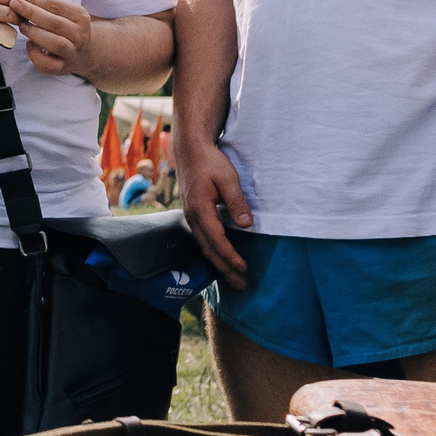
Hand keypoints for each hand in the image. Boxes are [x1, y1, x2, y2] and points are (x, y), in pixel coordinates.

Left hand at [10, 0, 92, 76]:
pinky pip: (49, 64)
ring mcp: (73, 53)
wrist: (83, 53)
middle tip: (14, 6)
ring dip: (35, 33)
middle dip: (32, 13)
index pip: (57, 6)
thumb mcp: (60, 14)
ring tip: (22, 26)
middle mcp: (80, 35)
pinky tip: (29, 45)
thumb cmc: (64, 28)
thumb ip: (40, 5)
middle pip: (56, 24)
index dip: (35, 1)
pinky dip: (35, 55)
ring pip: (56, 44)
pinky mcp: (63, 68)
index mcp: (80, 17)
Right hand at [174, 136, 249, 290]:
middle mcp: (192, 217)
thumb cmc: (210, 162)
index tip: (244, 269)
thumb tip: (246, 224)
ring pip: (205, 247)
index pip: (216, 239)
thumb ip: (236, 201)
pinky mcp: (194, 215)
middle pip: (209, 249)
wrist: (190, 150)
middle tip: (242, 286)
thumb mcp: (227, 178)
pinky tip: (222, 260)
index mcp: (200, 209)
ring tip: (234, 279)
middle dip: (225, 269)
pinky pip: (203, 240)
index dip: (230, 256)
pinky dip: (213, 254)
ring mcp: (191, 216)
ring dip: (219, 265)